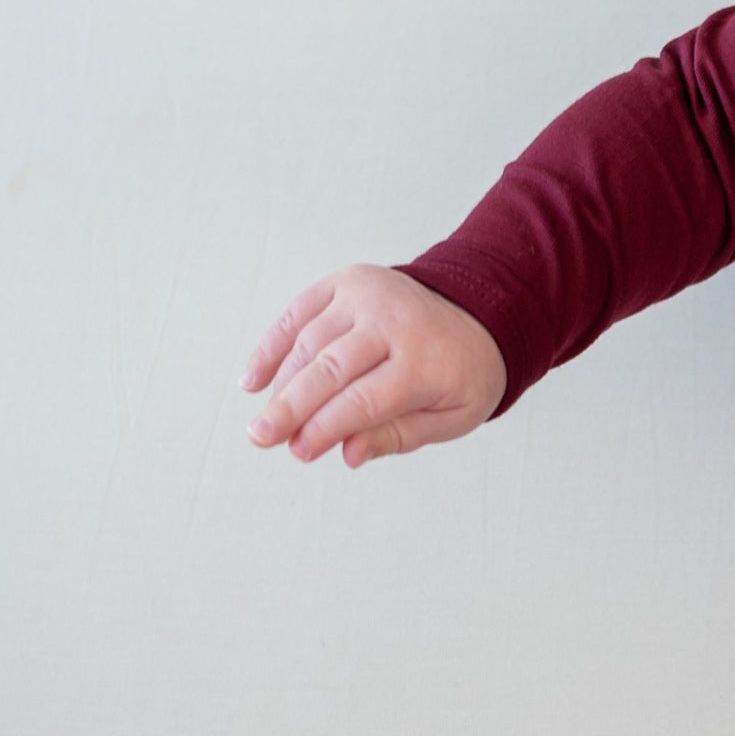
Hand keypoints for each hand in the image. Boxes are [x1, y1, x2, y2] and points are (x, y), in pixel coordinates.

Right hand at [242, 265, 503, 466]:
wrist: (479, 316)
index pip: (363, 399)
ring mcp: (368, 295)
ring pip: (309, 341)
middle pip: (329, 368)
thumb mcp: (450, 418)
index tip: (298, 451)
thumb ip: (399, 436)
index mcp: (425, 360)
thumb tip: (348, 454)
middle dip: (290, 406)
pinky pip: (300, 311)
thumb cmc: (461, 375)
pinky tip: (254, 378)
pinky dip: (274, 344)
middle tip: (260, 437)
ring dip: (282, 383)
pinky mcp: (348, 281)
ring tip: (265, 421)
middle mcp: (393, 321)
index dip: (325, 427)